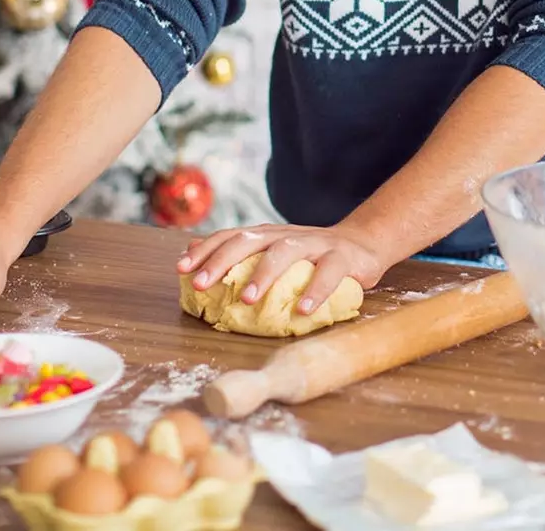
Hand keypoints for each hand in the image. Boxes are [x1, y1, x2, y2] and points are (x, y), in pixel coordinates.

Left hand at [176, 223, 390, 315]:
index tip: (180, 268)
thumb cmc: (312, 256)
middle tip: (201, 284)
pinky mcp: (343, 258)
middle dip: (222, 261)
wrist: (364, 243)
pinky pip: (328, 272)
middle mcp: (287, 234)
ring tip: (247, 298)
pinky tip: (302, 310)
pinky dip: (315, 290)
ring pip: (285, 251)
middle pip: (249, 239)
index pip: (230, 236)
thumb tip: (193, 252)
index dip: (205, 250)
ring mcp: (316, 244)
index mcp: (268, 234)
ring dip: (263, 274)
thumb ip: (241, 253)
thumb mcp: (275, 251)